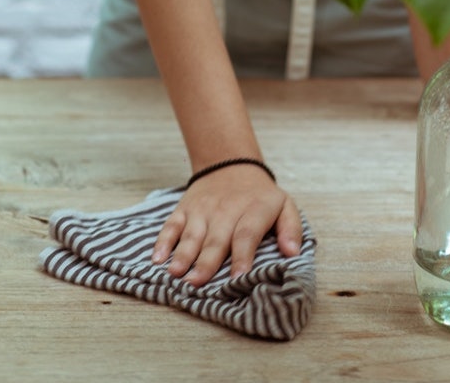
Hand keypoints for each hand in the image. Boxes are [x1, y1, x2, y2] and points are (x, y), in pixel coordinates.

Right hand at [151, 164, 302, 286]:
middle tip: (197, 284)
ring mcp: (202, 210)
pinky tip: (157, 258)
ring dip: (183, 254)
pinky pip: (171, 224)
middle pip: (216, 238)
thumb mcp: (285, 205)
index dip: (242, 256)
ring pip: (192, 234)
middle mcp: (226, 210)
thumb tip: (292, 253)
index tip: (238, 278)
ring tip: (176, 274)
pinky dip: (163, 241)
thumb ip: (291, 229)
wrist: (232, 165)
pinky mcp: (185, 209)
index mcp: (254, 210)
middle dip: (206, 262)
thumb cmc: (260, 196)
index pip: (247, 234)